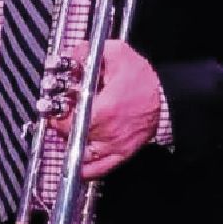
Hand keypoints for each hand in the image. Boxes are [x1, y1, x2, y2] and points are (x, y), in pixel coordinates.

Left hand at [48, 40, 160, 178]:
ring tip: (67, 132)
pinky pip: (100, 169)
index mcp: (103, 110)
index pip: (65, 120)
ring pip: (81, 154)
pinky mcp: (122, 154)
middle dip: (61, 126)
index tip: (54, 105)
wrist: (168, 99)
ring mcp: (114, 146)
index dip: (55, 114)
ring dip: (70, 145)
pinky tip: (76, 167)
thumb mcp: (118, 54)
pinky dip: (86, 171)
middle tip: (58, 116)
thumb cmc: (143, 79)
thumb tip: (70, 55)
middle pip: (70, 136)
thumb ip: (88, 52)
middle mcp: (107, 132)